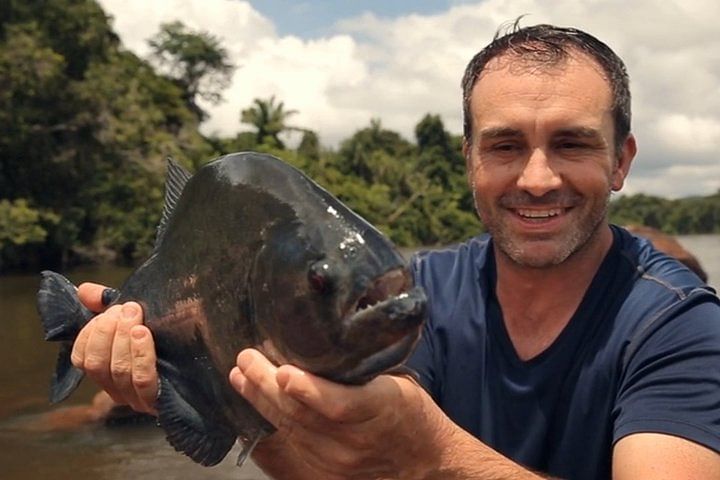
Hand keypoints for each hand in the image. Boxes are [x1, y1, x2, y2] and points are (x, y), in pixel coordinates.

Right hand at [70, 282, 158, 414]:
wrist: (212, 357)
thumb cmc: (170, 336)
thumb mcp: (137, 319)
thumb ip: (108, 306)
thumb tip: (84, 290)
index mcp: (109, 372)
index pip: (82, 359)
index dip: (89, 334)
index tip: (106, 312)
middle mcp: (119, 390)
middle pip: (97, 365)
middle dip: (107, 331)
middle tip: (126, 308)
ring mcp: (139, 399)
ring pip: (118, 370)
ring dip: (123, 337)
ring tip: (134, 314)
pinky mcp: (160, 401)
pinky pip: (142, 379)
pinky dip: (139, 353)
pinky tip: (143, 333)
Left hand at [229, 349, 448, 479]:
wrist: (425, 463)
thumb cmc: (411, 413)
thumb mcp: (398, 383)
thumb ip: (363, 367)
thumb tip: (326, 333)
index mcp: (381, 408)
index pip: (340, 405)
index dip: (309, 390)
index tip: (283, 372)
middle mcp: (357, 440)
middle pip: (303, 415)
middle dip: (267, 385)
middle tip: (246, 359)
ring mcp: (339, 461)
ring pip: (291, 430)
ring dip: (261, 401)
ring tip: (241, 376)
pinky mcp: (327, 472)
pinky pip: (293, 443)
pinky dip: (271, 420)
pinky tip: (255, 401)